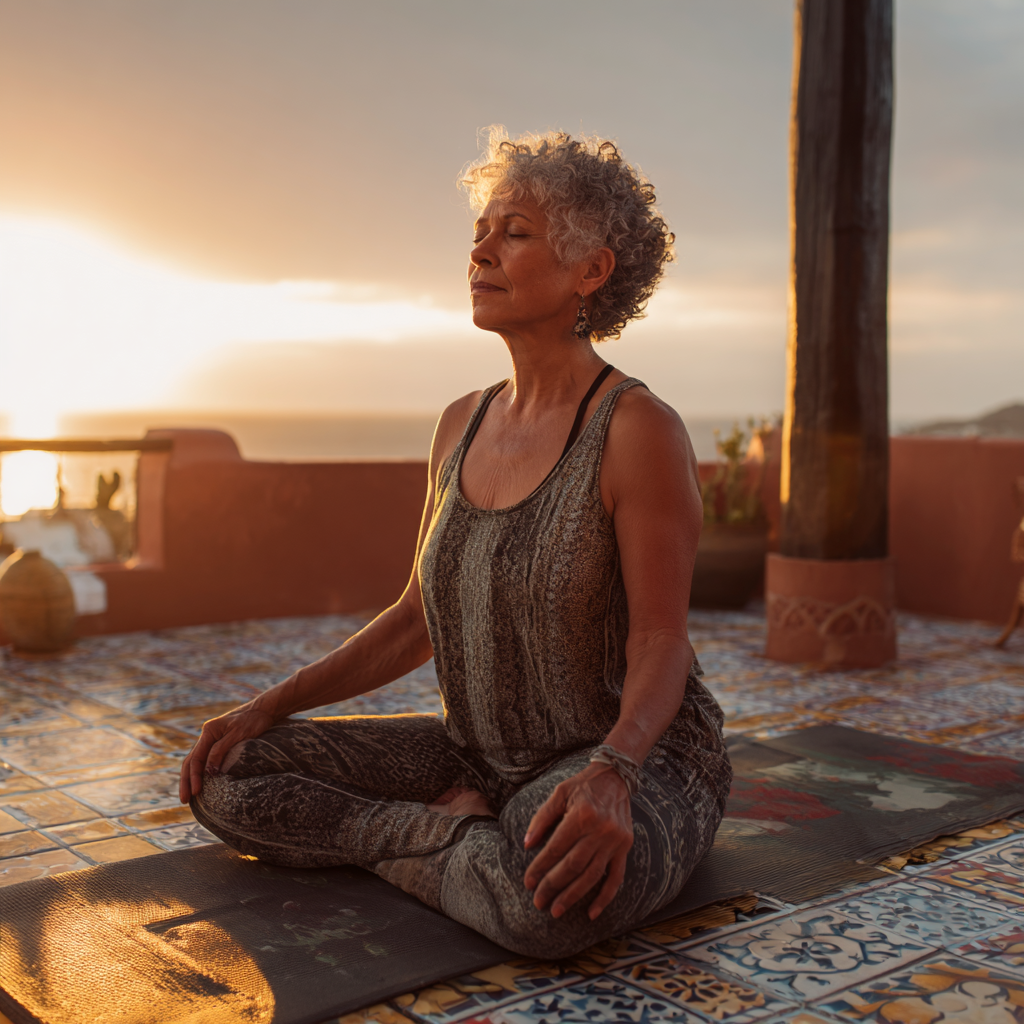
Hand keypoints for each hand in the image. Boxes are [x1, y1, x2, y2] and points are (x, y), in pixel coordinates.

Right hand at [178, 703, 276, 802]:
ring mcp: (212, 740)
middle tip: (185, 800)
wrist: (264, 710)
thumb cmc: (253, 720)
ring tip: (188, 797)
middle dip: (186, 781)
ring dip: (190, 779)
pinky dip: (200, 773)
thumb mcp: (238, 734)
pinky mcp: (219, 744)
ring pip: (196, 762)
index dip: (194, 777)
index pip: (196, 758)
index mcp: (209, 731)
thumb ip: (221, 750)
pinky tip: (200, 784)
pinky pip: (205, 760)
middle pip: (191, 761)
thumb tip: (209, 772)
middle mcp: (207, 736)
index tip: (196, 792)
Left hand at [522, 763, 632, 920]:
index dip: (540, 867)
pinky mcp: (625, 847)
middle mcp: (600, 830)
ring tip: (557, 910)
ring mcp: (615, 841)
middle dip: (553, 886)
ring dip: (574, 896)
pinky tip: (591, 912)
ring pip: (592, 876)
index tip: (528, 882)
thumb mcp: (559, 793)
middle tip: (538, 902)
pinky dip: (605, 897)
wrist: (615, 777)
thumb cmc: (582, 786)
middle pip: (573, 866)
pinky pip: (616, 877)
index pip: (556, 848)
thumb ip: (542, 818)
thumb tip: (526, 844)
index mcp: (581, 815)